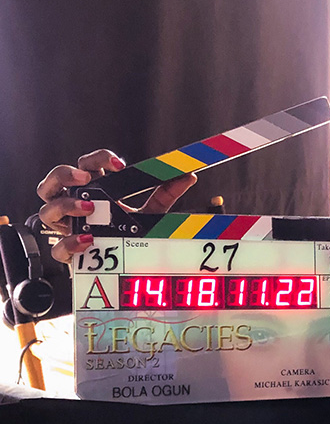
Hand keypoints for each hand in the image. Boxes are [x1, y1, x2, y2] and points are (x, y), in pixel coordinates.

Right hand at [37, 149, 196, 262]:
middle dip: (64, 175)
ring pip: (47, 211)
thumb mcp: (150, 211)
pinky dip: (71, 243)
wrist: (124, 263)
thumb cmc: (129, 232)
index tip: (119, 165)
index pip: (86, 165)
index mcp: (93, 190)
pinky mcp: (69, 252)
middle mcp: (74, 205)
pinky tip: (90, 239)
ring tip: (88, 206)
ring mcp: (69, 228)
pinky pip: (58, 248)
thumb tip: (188, 177)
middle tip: (85, 178)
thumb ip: (166, 194)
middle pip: (52, 182)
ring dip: (64, 205)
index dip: (97, 159)